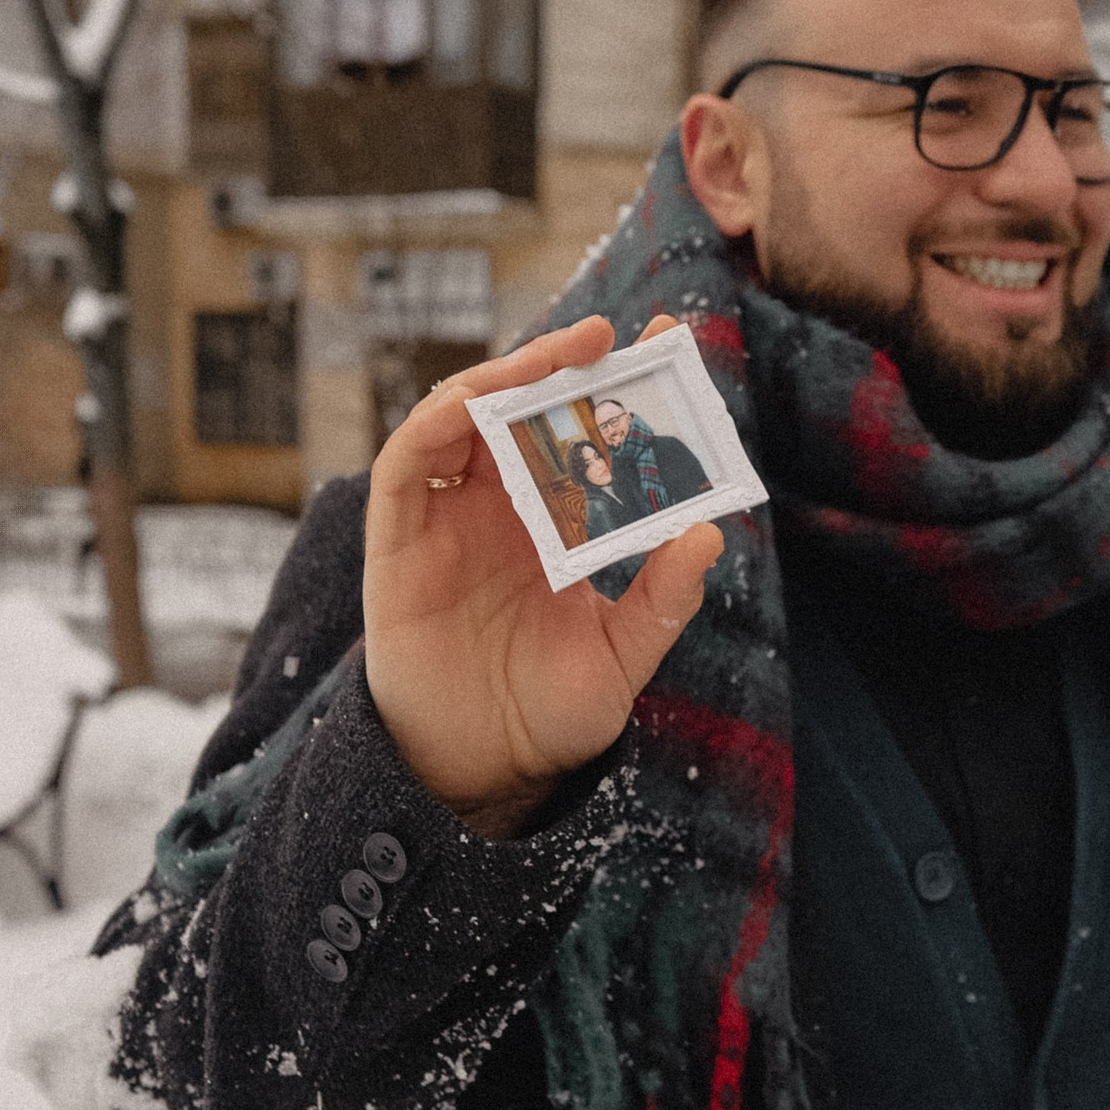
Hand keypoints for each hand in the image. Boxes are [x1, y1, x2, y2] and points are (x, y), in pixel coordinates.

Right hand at [363, 315, 724, 837]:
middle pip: (527, 411)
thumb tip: (710, 535)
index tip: (667, 344)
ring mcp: (447, 520)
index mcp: (556, 524)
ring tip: (558, 357)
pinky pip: (407, 466)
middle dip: (566, 365)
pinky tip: (475, 403)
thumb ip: (664, 600)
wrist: (481, 774)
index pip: (586, 436)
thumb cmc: (549, 714)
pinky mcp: (399, 542)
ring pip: (465, 418)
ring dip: (505, 377)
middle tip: (614, 336)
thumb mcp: (624, 657)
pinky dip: (437, 424)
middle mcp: (499, 509)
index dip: (618, 386)